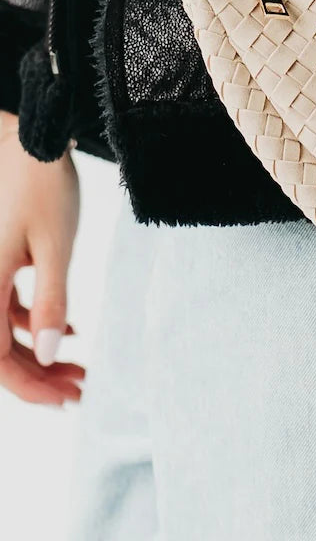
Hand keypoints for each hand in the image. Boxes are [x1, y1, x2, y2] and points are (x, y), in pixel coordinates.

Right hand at [0, 112, 84, 406]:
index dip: (30, 387)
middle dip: (38, 377)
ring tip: (80, 368)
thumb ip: (51, 300)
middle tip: (81, 388)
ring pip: (2, 334)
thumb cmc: (42, 186)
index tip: (67, 399)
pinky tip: (67, 331)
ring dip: (38, 353)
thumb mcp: (55, 246)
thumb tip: (46, 355)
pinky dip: (34, 324)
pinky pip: (5, 309)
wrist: (28, 142)